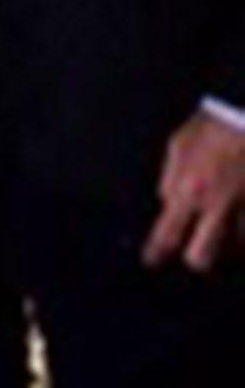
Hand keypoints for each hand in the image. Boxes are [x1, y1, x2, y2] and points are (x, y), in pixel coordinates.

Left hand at [142, 108, 244, 271]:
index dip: (156, 252)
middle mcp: (219, 205)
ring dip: (229, 244)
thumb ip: (170, 180)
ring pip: (235, 250)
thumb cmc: (216, 126)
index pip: (167, 234)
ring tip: (225, 223)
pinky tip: (240, 217)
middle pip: (202, 258)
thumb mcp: (179, 146)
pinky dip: (244, 230)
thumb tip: (166, 207)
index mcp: (189, 188)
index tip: (151, 261)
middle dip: (198, 258)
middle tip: (197, 248)